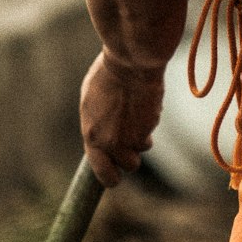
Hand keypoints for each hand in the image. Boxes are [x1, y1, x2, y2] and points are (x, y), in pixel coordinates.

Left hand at [80, 51, 163, 187]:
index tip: (115, 176)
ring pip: (143, 148)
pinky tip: (141, 103)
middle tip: (129, 142)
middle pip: (129, 166)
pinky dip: (148, 122)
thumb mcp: (91, 102)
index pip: (103, 173)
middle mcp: (113, 142)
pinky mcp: (151, 126)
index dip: (111, 177)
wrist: (131, 63)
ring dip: (141, 137)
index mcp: (92, 136)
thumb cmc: (107, 77)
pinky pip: (150, 130)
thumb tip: (101, 138)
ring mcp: (134, 136)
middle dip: (131, 156)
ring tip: (134, 114)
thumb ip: (95, 125)